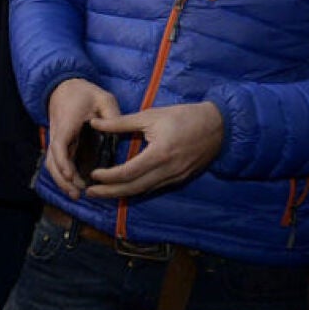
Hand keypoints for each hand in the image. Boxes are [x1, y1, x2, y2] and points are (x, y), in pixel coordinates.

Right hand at [43, 78, 120, 197]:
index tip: (71, 175)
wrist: (65, 86)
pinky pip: (56, 162)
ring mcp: (56, 139)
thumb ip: (112, 115)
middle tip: (77, 193)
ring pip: (51, 164)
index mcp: (67, 123)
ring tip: (75, 194)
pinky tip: (73, 184)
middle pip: (52, 161)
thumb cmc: (85, 92)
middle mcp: (57, 133)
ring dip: (61, 180)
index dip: (63, 162)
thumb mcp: (103, 99)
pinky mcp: (59, 143)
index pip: (59, 146)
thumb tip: (119, 133)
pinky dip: (62, 175)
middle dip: (62, 179)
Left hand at [85, 101, 224, 199]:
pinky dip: (138, 190)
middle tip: (90, 193)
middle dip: (110, 192)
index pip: (128, 172)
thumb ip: (120, 123)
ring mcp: (175, 177)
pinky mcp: (180, 179)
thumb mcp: (150, 115)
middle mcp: (167, 171)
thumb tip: (94, 123)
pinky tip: (125, 189)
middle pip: (134, 188)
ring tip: (103, 193)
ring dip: (122, 194)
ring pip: (144, 191)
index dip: (108, 176)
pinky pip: (155, 189)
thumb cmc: (183, 116)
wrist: (219, 125)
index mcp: (159, 154)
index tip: (93, 175)